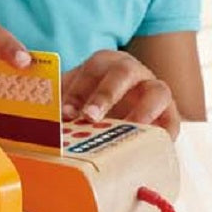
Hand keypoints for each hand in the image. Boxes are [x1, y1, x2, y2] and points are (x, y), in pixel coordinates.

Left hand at [62, 50, 180, 137]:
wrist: (119, 117)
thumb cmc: (87, 107)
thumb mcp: (69, 102)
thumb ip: (56, 108)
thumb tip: (38, 126)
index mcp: (104, 63)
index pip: (92, 69)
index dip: (78, 91)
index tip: (64, 114)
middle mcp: (132, 71)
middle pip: (124, 72)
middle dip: (106, 94)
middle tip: (89, 117)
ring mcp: (155, 90)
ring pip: (158, 91)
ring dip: (142, 111)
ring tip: (127, 131)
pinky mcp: (170, 114)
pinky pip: (172, 122)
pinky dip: (164, 134)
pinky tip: (149, 148)